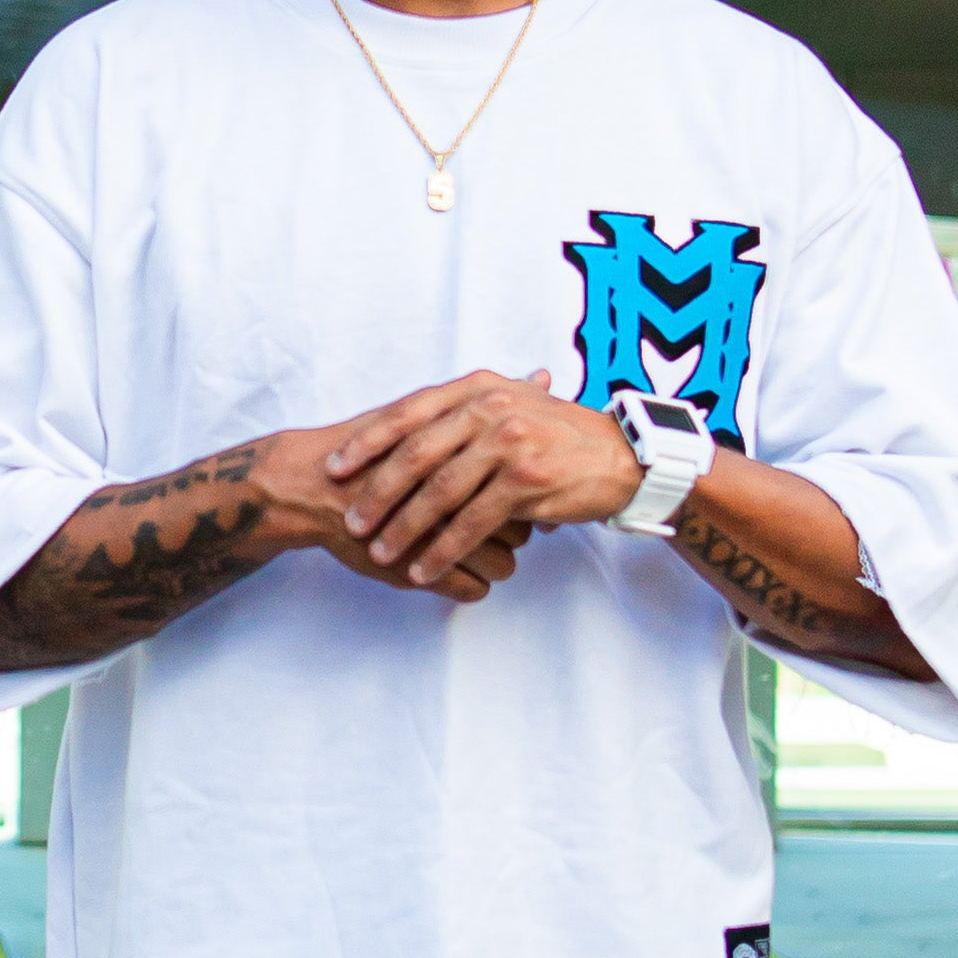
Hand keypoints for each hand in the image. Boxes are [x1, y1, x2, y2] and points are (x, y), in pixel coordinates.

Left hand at [316, 365, 628, 597]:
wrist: (622, 457)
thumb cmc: (560, 436)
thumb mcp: (513, 405)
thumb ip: (464, 411)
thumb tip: (409, 425)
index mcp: (479, 388)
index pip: (410, 412)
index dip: (368, 441)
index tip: (335, 467)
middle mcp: (490, 408)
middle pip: (416, 453)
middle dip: (377, 491)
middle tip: (351, 519)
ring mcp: (508, 443)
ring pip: (440, 492)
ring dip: (404, 527)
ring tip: (379, 552)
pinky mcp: (526, 480)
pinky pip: (471, 522)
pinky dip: (442, 549)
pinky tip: (423, 569)